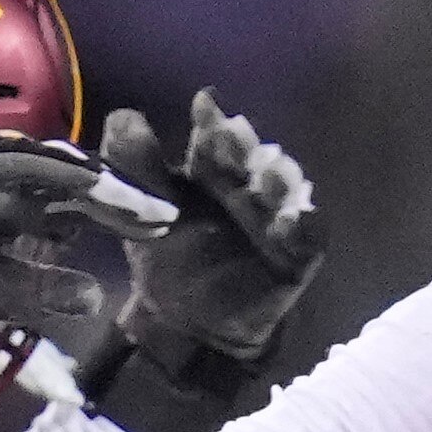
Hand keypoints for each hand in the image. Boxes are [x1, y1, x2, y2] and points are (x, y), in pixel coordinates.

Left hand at [101, 91, 324, 365]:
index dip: (212, 123)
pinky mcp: (297, 256)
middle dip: (247, 147)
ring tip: (268, 177)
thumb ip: (134, 167)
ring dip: (280, 179)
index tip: (204, 107)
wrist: (184, 324)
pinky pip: (308, 238)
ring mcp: (276, 219)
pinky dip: (304, 225)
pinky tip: (292, 219)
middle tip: (237, 136)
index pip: (214, 140)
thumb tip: (122, 117)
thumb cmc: (168, 258)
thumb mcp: (141, 214)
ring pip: (286, 191)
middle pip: (254, 159)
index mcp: (212, 171)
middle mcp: (248, 187)